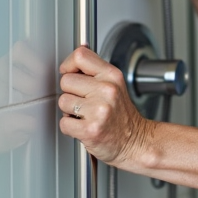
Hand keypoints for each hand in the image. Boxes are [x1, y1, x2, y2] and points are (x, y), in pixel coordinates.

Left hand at [57, 46, 150, 168]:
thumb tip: (76, 55)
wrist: (135, 142)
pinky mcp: (90, 129)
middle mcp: (107, 90)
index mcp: (112, 76)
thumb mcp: (115, 85)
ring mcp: (99, 110)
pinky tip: (84, 126)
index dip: (69, 64)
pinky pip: (64, 122)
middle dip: (70, 92)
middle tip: (84, 101)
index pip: (80, 56)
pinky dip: (70, 127)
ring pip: (63, 101)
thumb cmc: (122, 116)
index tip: (70, 73)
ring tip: (85, 115)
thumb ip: (95, 71)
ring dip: (69, 111)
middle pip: (66, 80)